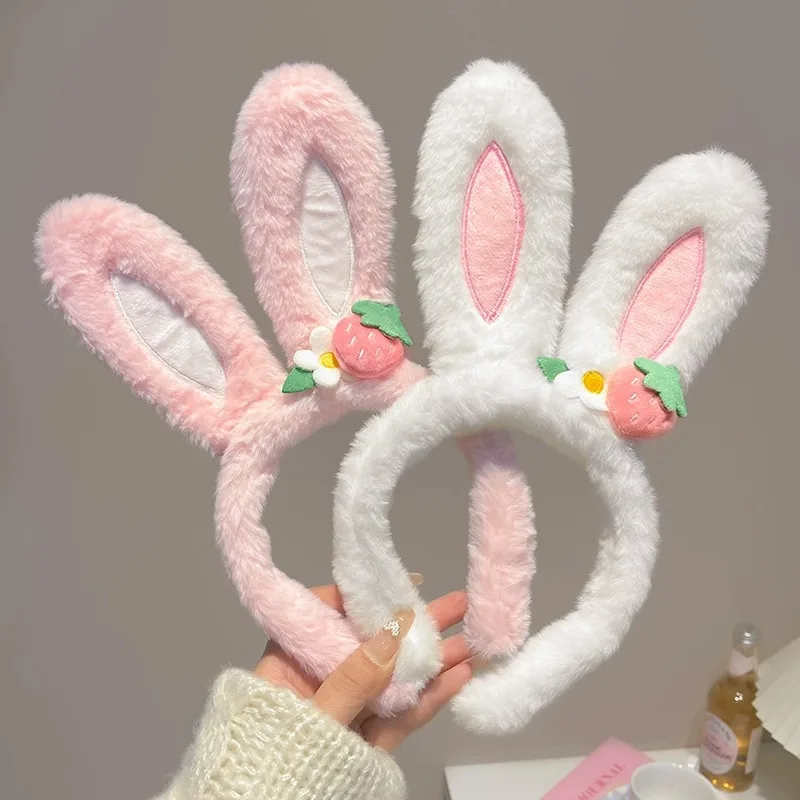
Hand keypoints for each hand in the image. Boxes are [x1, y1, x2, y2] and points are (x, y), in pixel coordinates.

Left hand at [254, 581, 471, 751]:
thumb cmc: (278, 763)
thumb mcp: (315, 718)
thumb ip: (354, 679)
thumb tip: (392, 634)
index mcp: (290, 667)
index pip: (326, 618)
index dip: (362, 598)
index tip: (398, 585)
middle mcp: (321, 685)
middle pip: (371, 646)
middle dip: (416, 626)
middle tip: (458, 604)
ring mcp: (348, 715)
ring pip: (394, 681)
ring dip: (433, 661)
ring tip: (473, 640)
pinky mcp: (368, 745)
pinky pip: (400, 716)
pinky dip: (430, 698)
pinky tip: (460, 677)